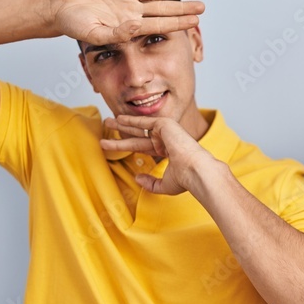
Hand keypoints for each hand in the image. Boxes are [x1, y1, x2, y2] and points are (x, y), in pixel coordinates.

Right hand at [47, 0, 203, 45]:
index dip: (178, 22)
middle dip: (182, 8)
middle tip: (202, 7)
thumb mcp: (94, 34)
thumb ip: (117, 34)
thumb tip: (138, 27)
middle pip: (162, 8)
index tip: (195, 21)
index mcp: (128, 23)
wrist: (57, 9)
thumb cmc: (73, 25)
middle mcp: (129, 9)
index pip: (159, 23)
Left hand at [99, 115, 217, 194]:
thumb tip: (137, 178)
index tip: (115, 145)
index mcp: (168, 152)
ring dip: (123, 124)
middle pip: (138, 135)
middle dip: (122, 132)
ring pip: (139, 128)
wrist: (195, 171)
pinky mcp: (165, 125)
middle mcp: (166, 140)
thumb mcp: (165, 184)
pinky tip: (120, 118)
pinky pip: (145, 121)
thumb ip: (150, 183)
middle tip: (108, 126)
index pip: (144, 147)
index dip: (128, 146)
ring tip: (108, 121)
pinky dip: (132, 120)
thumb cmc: (185, 179)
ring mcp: (166, 132)